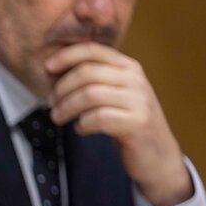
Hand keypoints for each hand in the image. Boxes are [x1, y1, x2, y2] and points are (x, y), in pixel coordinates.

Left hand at [46, 43, 191, 205]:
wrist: (158, 156)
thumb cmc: (128, 124)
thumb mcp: (114, 94)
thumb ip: (95, 80)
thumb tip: (55, 71)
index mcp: (129, 67)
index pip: (93, 50)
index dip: (67, 56)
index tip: (47, 67)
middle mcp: (136, 79)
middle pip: (87, 72)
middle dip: (62, 88)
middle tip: (51, 103)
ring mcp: (139, 100)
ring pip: (90, 94)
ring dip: (67, 107)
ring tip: (58, 117)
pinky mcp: (138, 123)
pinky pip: (99, 118)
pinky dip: (83, 124)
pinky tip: (80, 129)